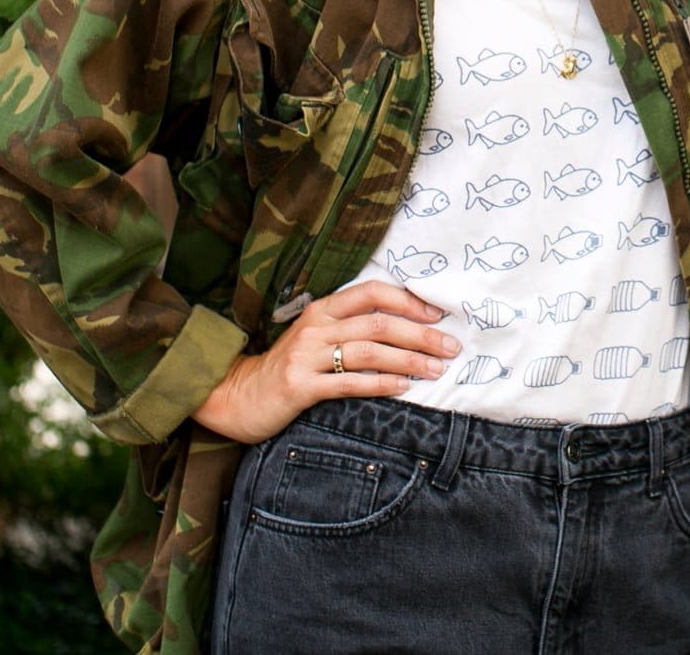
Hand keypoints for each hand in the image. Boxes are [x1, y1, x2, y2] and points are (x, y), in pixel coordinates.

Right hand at [191, 280, 458, 443]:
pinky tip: (403, 388)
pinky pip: (349, 383)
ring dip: (409, 360)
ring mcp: (306, 356)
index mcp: (323, 309)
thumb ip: (352, 328)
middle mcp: (315, 327)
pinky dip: (381, 384)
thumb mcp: (317, 337)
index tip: (439, 314)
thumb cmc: (290, 367)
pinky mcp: (300, 386)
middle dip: (420, 334)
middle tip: (450, 346)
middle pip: (378, 323)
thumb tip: (409, 327)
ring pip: (369, 351)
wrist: (239, 397)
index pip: (372, 292)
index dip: (409, 301)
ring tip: (436, 369)